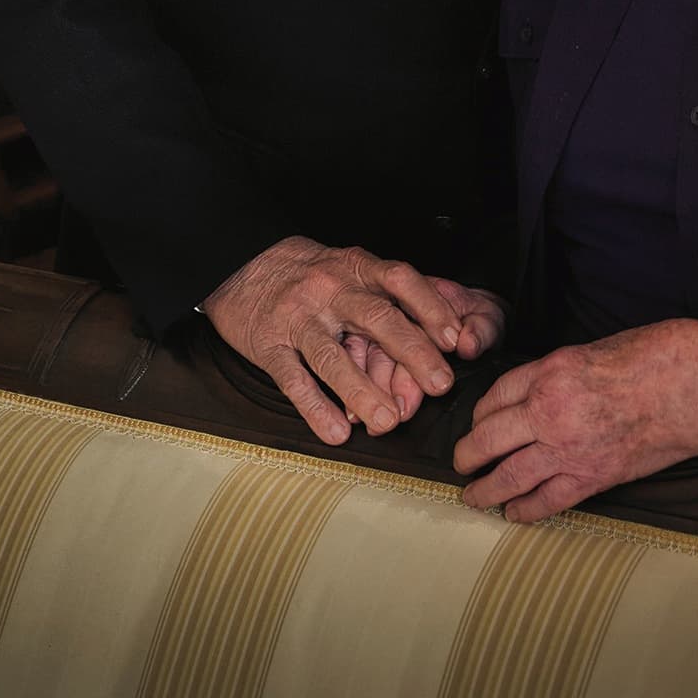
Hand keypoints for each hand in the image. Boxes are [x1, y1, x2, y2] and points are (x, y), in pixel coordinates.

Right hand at [203, 237, 499, 445]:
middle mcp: (331, 289)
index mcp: (357, 268)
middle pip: (376, 319)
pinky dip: (315, 408)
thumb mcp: (352, 270)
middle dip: (412, 353)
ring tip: (390, 422)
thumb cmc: (312, 274)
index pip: (400, 280)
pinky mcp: (268, 345)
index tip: (456, 338)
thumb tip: (441, 332)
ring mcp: (298, 318)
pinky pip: (293, 379)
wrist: (242, 263)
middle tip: (440, 384)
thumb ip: (391, 297)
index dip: (430, 307)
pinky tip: (336, 433)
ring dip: (363, 391)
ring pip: (333, 356)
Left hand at [451, 318, 697, 522]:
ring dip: (484, 490)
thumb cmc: (658, 354)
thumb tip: (541, 392)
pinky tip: (512, 514)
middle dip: (467, 455)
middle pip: (487, 438)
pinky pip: (546, 501)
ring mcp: (569, 448)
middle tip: (460, 463)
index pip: (494, 397)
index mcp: (551, 371)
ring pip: (507, 476)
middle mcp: (550, 410)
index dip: (480, 414)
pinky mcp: (595, 477)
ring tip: (472, 496)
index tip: (478, 423)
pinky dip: (523, 511)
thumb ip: (562, 373)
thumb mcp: (596, 348)